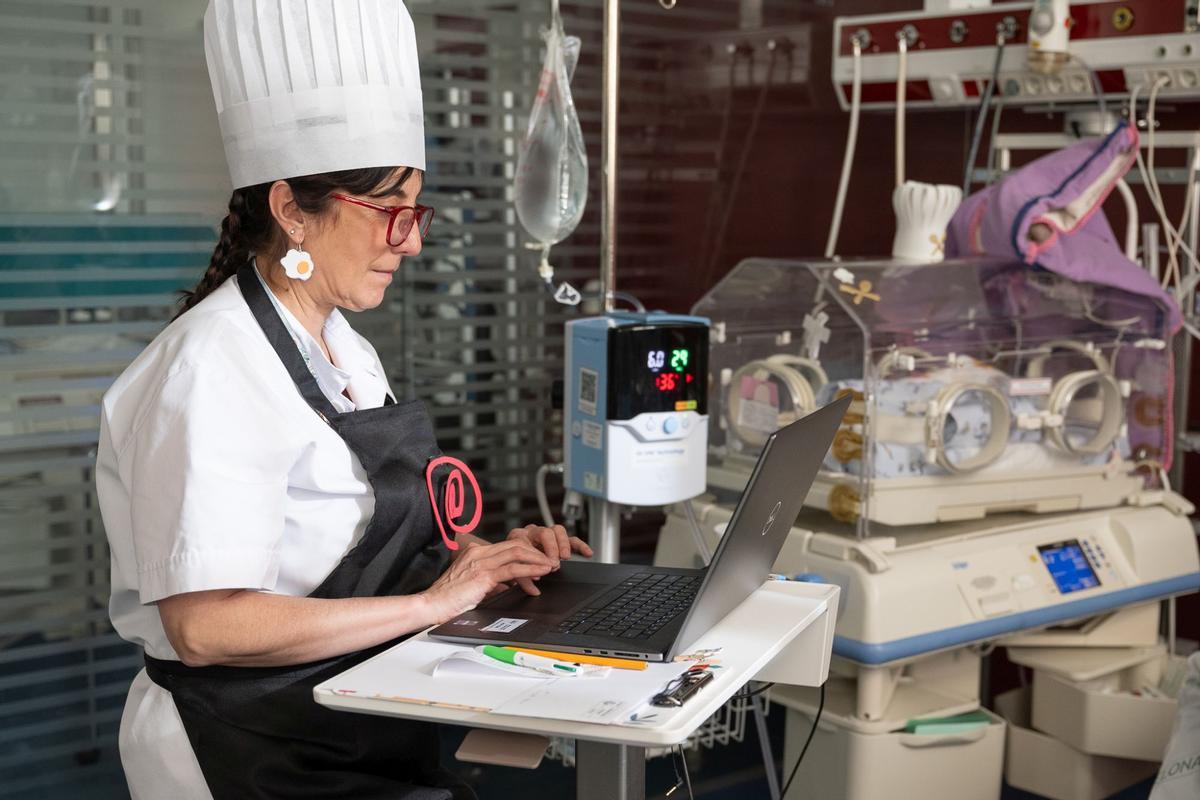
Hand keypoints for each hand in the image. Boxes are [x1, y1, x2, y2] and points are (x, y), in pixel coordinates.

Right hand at [421, 540, 554, 623]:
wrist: (431, 606)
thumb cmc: (447, 600)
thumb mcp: (472, 587)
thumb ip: (489, 583)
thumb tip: (506, 586)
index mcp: (474, 553)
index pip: (506, 546)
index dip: (526, 551)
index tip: (538, 560)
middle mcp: (478, 553)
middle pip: (514, 545)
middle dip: (536, 552)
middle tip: (550, 560)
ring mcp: (481, 562)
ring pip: (517, 553)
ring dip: (537, 559)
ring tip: (550, 565)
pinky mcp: (483, 575)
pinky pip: (513, 568)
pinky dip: (531, 569)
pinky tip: (541, 572)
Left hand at [505, 524, 593, 594]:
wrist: (512, 561)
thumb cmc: (512, 565)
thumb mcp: (512, 573)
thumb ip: (522, 579)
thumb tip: (534, 586)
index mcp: (517, 537)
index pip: (528, 540)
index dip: (535, 556)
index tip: (541, 569)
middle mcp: (532, 532)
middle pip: (544, 532)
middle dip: (551, 548)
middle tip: (554, 563)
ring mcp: (546, 534)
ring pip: (558, 531)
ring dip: (563, 545)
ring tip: (565, 557)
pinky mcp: (558, 540)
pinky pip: (571, 539)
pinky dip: (580, 546)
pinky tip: (587, 553)